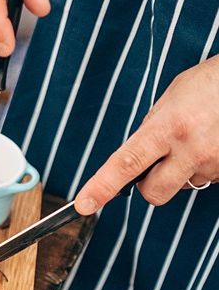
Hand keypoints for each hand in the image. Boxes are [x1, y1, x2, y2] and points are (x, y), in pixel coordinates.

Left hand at [75, 56, 218, 214]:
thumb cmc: (209, 85)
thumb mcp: (170, 101)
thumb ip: (149, 131)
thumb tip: (133, 160)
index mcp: (168, 127)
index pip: (126, 163)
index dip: (102, 186)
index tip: (84, 204)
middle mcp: (192, 148)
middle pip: (154, 193)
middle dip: (149, 184)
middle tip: (158, 161)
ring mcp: (215, 163)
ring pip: (183, 185)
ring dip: (182, 170)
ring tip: (197, 138)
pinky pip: (207, 179)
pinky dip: (203, 166)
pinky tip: (211, 142)